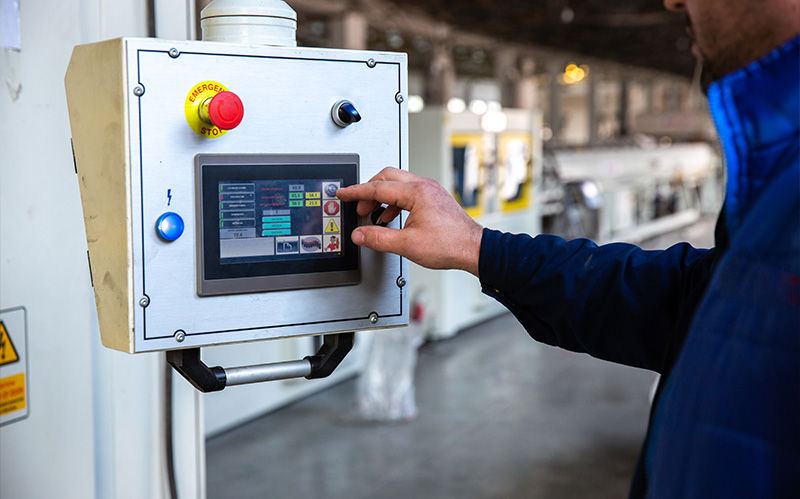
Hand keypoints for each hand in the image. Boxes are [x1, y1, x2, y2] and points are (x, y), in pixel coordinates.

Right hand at [336, 168, 483, 275]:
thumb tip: (360, 234)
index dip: (356, 192)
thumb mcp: (407, 245)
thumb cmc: (450, 244)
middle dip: (369, 190)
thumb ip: (379, 238)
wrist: (473, 248)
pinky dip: (395, 201)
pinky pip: (408, 192)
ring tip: (373, 213)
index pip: (377, 188)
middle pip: (387, 177)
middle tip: (358, 205)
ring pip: (398, 183)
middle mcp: (424, 186)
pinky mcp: (434, 198)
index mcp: (416, 193)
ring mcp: (431, 190)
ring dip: (382, 196)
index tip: (343, 193)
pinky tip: (391, 217)